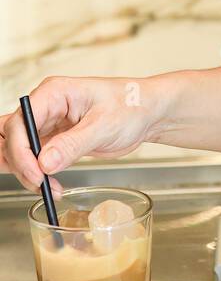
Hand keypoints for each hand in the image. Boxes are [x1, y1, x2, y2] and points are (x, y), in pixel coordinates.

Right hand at [0, 77, 164, 190]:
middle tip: (41, 185)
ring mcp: (48, 124)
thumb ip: (73, 144)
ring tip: (49, 188)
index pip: (21, 122)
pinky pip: (33, 158)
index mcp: (54, 92)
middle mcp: (46, 106)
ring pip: (19, 150)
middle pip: (14, 137)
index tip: (36, 174)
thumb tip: (44, 161)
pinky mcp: (54, 140)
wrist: (146, 113)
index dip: (22, 151)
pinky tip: (48, 185)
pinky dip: (36, 174)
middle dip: (22, 164)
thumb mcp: (105, 125)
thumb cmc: (131, 105)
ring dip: (26, 172)